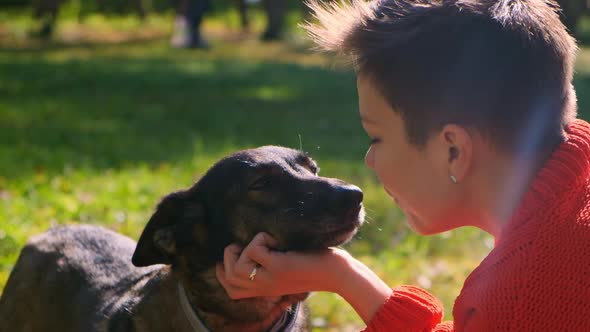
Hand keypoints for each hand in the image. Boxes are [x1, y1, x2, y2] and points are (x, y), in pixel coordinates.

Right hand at [216, 232, 349, 298]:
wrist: (337, 273)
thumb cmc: (315, 264)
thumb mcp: (286, 268)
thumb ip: (269, 264)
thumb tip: (250, 244)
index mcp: (265, 289)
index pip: (231, 290)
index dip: (223, 271)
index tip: (235, 253)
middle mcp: (265, 287)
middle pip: (229, 278)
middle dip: (229, 256)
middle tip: (247, 245)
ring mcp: (270, 278)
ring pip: (236, 268)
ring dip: (244, 248)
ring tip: (263, 242)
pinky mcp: (279, 267)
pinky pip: (254, 250)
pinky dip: (262, 237)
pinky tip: (277, 239)